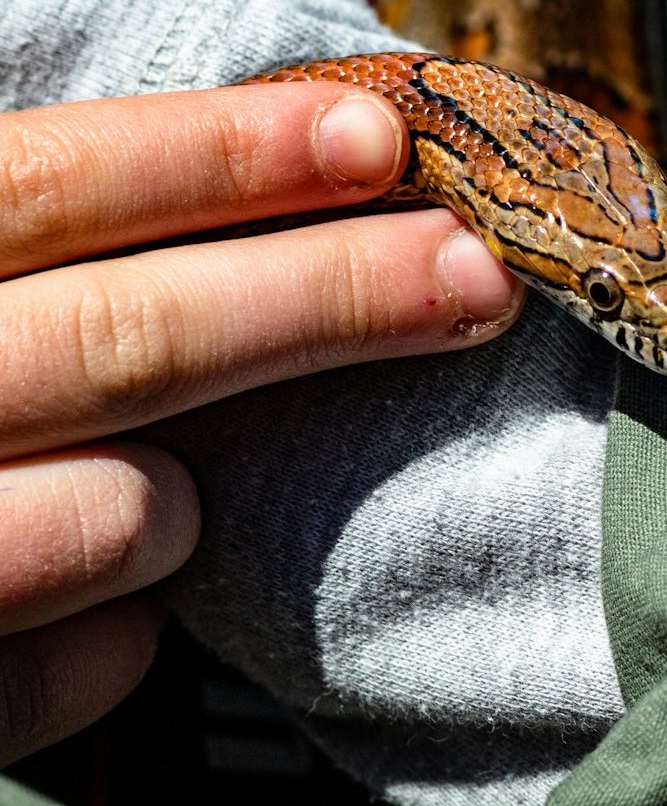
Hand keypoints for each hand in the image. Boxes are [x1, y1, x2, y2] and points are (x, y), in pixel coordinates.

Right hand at [0, 80, 522, 763]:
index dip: (221, 156)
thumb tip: (230, 185)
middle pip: (129, 336)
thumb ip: (33, 243)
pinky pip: (73, 672)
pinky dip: (114, 638)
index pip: (48, 184)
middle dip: (326, 298)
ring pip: (113, 515)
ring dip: (178, 500)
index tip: (375, 138)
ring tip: (179, 497)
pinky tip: (103, 610)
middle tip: (478, 274)